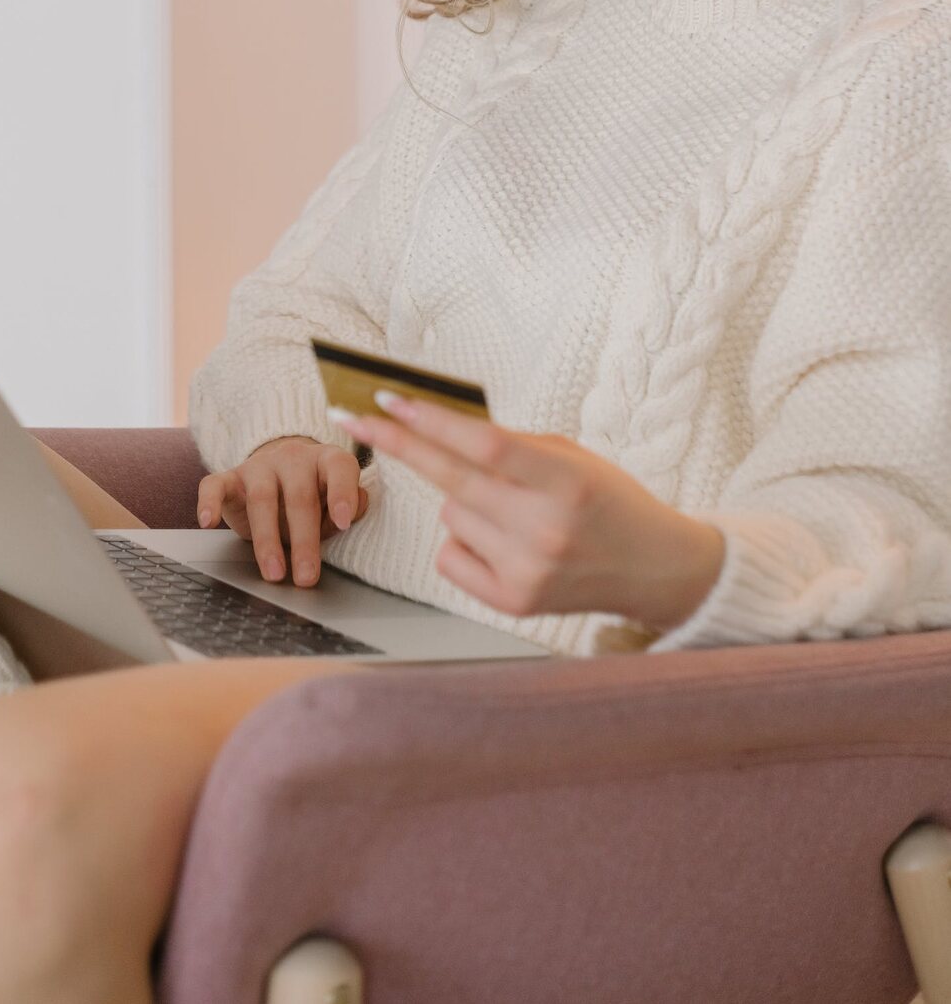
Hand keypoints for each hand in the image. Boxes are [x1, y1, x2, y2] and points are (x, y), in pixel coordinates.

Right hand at [196, 435, 369, 587]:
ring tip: (274, 573)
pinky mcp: (230, 477)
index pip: (339, 468)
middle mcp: (293, 458)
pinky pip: (214, 485)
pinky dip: (208, 502)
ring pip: (261, 498)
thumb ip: (350, 505)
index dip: (342, 493)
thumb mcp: (334, 502)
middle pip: (299, 496)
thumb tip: (355, 511)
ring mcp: (259, 466)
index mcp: (326, 460)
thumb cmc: (315, 495)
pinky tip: (208, 522)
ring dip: (267, 539)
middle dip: (304, 540)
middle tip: (307, 576)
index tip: (344, 521)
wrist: (279, 469)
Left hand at [329, 395, 724, 631]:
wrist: (653, 568)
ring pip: (449, 515)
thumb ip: (510, 444)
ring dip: (463, 502)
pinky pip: (450, 555)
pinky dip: (464, 541)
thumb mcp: (571, 457)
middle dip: (397, 444)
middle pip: (450, 480)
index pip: (484, 445)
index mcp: (566, 482)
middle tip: (351, 417)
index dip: (432, 421)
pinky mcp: (514, 603)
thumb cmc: (607, 499)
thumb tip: (435, 422)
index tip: (387, 400)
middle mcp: (546, 531)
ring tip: (513, 511)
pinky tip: (503, 543)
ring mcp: (528, 572)